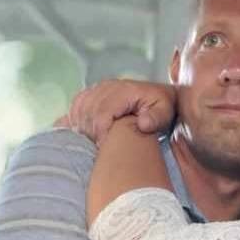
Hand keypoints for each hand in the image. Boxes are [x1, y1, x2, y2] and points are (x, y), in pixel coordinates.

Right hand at [56, 79, 177, 144]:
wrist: (158, 96)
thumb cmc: (162, 106)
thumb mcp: (166, 111)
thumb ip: (157, 117)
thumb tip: (143, 124)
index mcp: (122, 91)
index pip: (101, 115)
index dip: (101, 135)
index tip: (106, 149)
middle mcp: (105, 87)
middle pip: (86, 115)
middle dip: (91, 135)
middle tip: (101, 151)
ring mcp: (95, 91)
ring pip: (77, 113)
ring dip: (82, 130)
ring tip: (94, 144)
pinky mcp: (89, 96)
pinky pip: (73, 110)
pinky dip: (74, 123)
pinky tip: (81, 135)